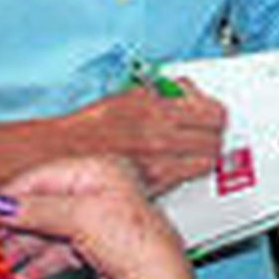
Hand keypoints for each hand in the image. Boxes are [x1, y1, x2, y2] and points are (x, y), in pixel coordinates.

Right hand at [0, 156, 191, 278]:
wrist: (157, 278)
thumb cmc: (131, 238)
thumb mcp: (80, 217)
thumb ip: (38, 210)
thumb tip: (2, 205)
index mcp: (98, 170)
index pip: (45, 176)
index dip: (15, 194)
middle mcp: (98, 191)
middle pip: (45, 205)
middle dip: (17, 226)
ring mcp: (97, 220)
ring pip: (50, 232)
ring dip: (25, 249)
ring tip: (2, 263)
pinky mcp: (96, 248)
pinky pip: (61, 252)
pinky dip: (42, 263)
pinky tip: (24, 276)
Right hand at [69, 80, 226, 194]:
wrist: (62, 157)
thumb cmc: (89, 128)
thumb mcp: (129, 95)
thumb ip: (163, 92)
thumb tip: (185, 91)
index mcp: (156, 111)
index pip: (213, 115)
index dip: (216, 113)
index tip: (212, 112)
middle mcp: (161, 140)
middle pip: (215, 141)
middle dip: (213, 134)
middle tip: (205, 131)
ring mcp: (159, 167)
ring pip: (206, 163)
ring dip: (204, 154)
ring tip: (194, 148)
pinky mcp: (153, 187)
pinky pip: (185, 178)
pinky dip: (186, 170)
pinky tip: (176, 162)